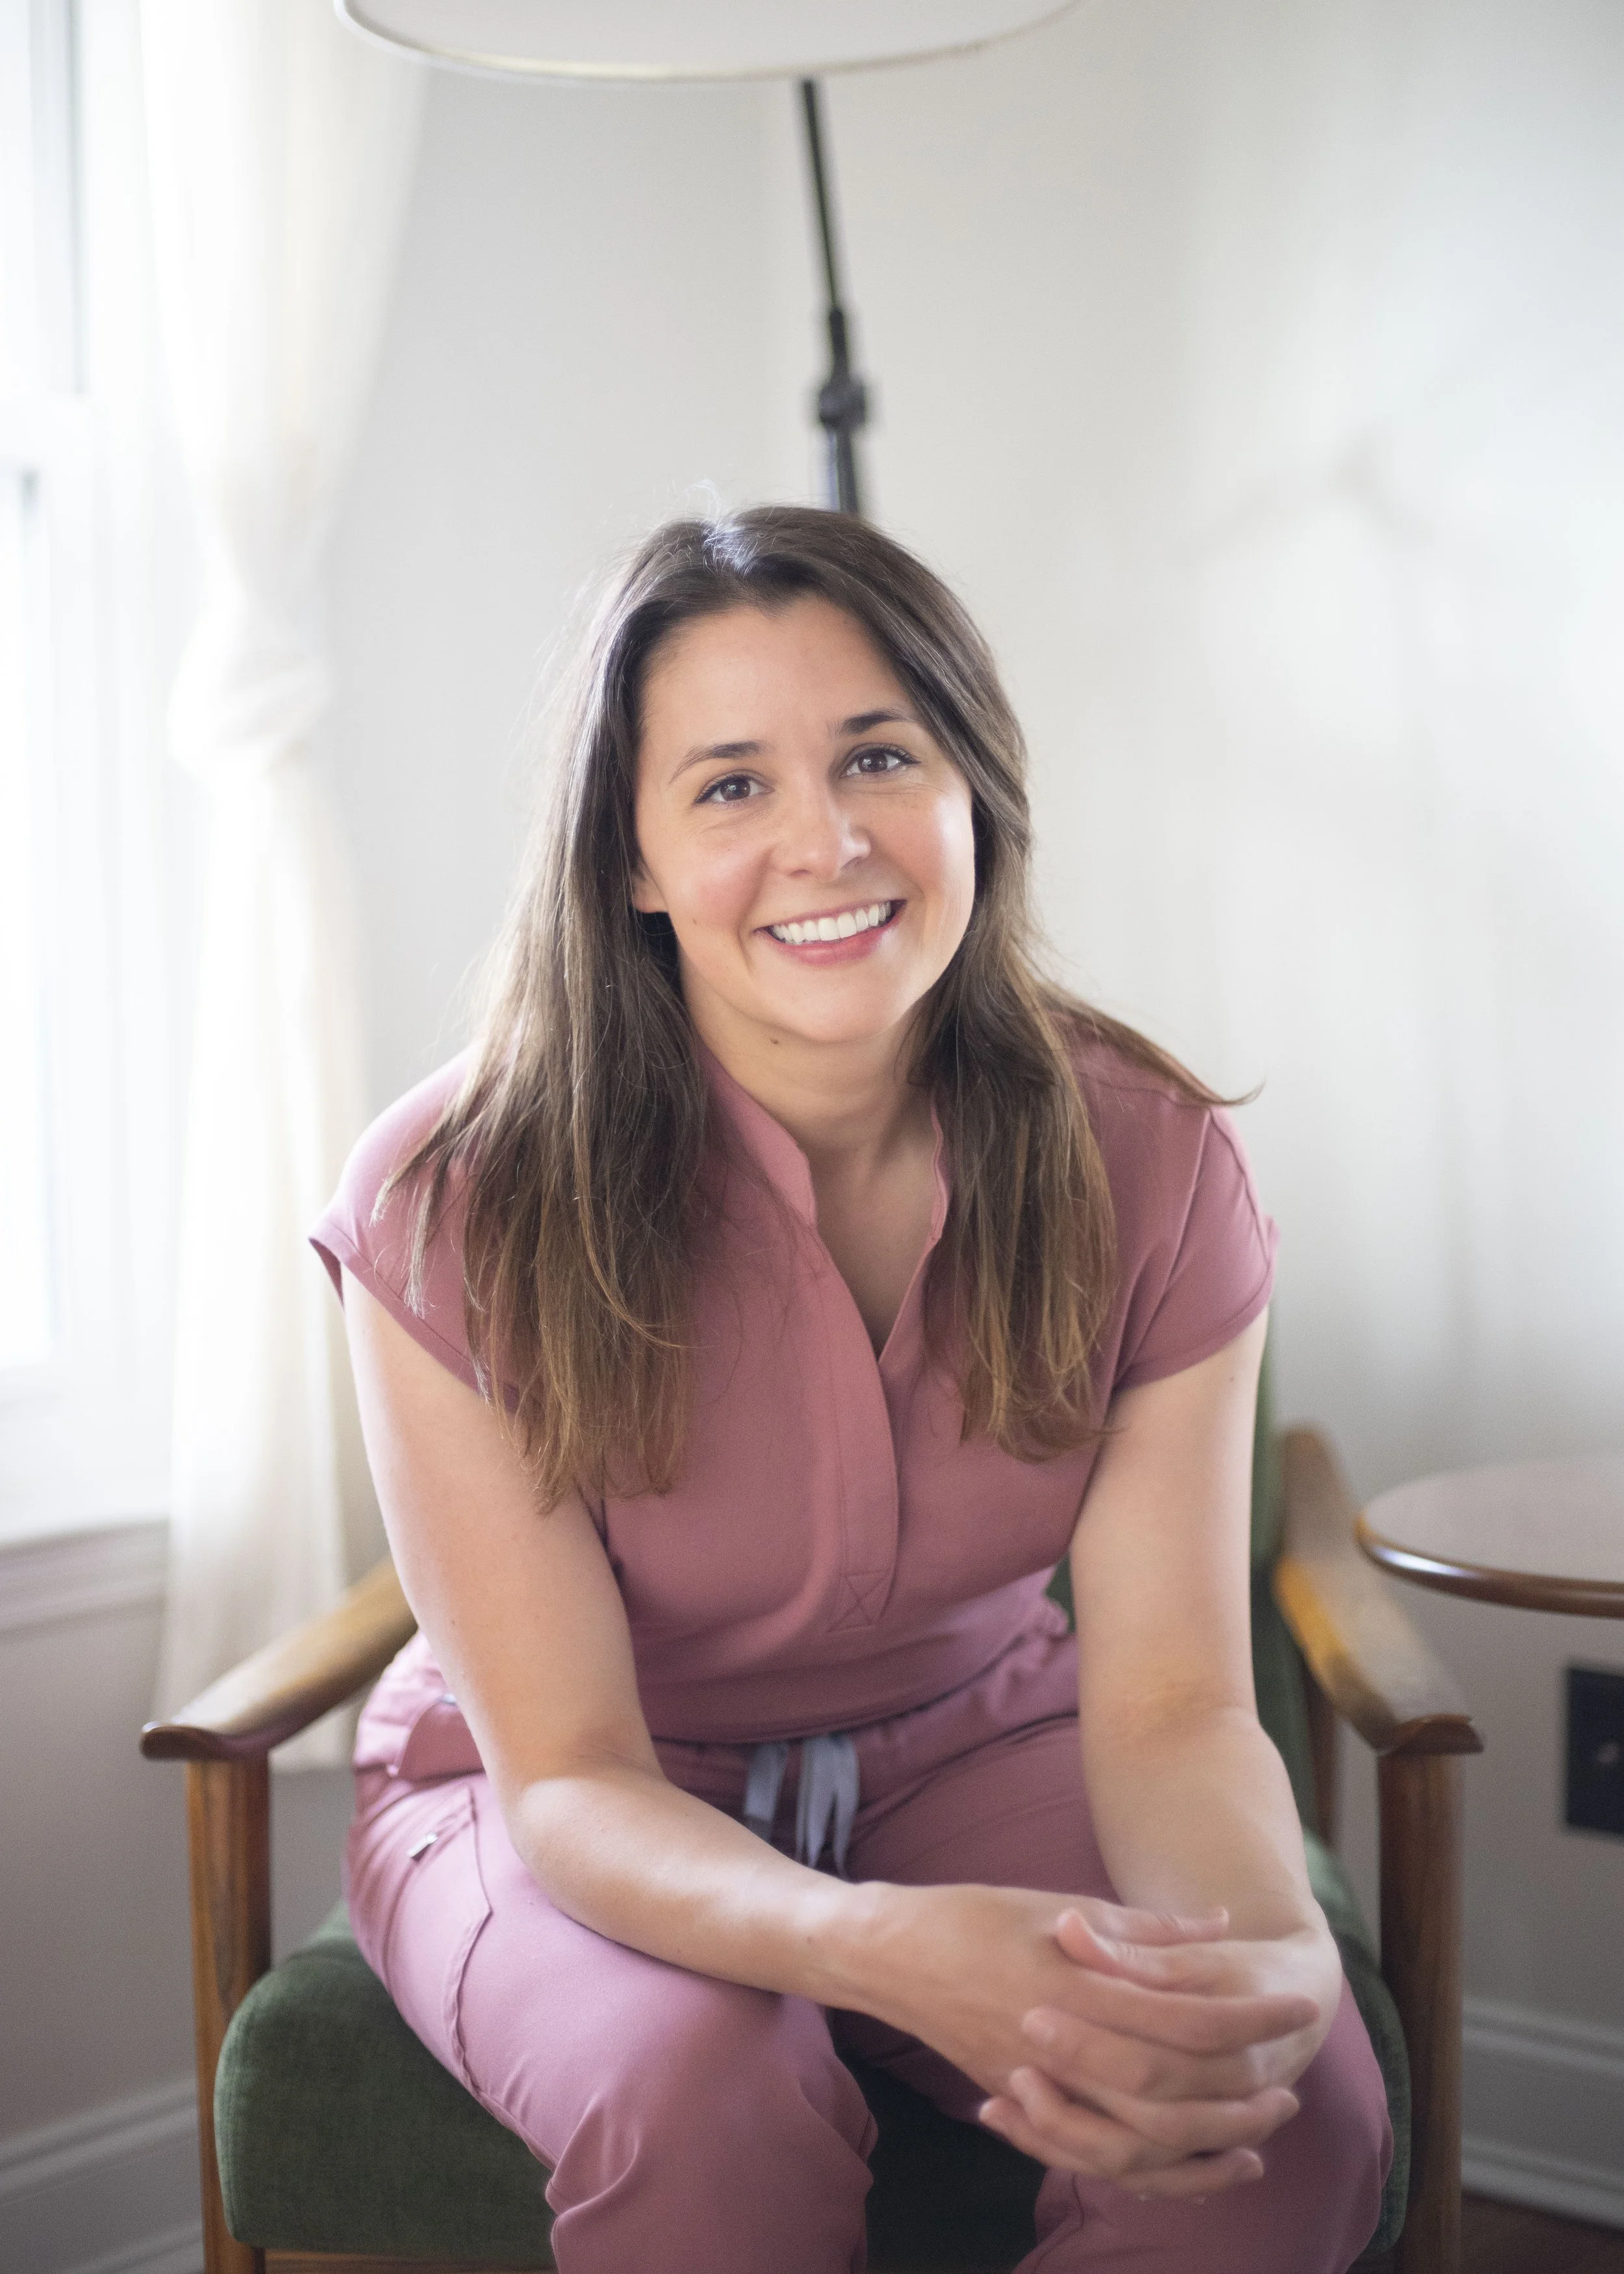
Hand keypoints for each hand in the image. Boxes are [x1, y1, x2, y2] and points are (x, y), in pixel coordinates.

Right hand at [851, 1885, 1319, 2196]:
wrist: (891, 1957)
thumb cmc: (976, 1916)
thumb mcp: (1059, 1906)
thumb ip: (1143, 1928)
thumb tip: (1219, 1924)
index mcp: (1076, 1986)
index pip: (1185, 2016)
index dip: (1248, 2016)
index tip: (1298, 2005)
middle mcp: (1061, 2047)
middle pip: (1170, 2096)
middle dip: (1238, 2099)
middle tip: (1290, 2092)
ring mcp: (1040, 2086)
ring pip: (1136, 2144)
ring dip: (1202, 2148)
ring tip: (1256, 2143)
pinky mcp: (1025, 2106)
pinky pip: (1095, 2157)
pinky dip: (1146, 2171)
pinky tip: (1188, 2170)